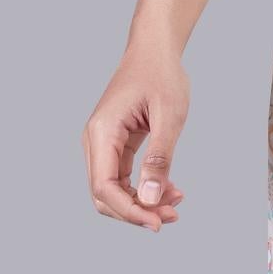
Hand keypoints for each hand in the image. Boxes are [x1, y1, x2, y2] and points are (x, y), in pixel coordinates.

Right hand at [83, 41, 189, 229]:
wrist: (154, 51)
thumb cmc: (161, 75)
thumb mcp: (169, 116)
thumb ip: (159, 159)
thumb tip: (149, 199)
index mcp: (102, 132)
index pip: (104, 187)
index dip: (129, 211)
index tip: (158, 222)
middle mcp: (96, 141)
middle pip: (105, 195)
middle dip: (137, 212)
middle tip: (173, 216)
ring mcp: (103, 145)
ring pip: (114, 190)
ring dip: (142, 203)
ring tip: (176, 203)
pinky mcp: (116, 146)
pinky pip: (124, 178)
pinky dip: (145, 189)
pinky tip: (171, 190)